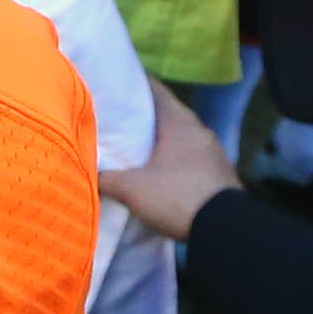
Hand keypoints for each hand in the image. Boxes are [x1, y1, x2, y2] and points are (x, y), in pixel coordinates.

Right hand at [101, 80, 239, 242]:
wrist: (224, 229)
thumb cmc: (176, 196)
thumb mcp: (132, 189)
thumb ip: (107, 177)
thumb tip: (88, 171)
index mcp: (179, 122)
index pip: (156, 90)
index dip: (135, 84)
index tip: (116, 84)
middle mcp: (199, 130)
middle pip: (168, 115)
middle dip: (145, 117)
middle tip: (119, 121)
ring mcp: (213, 152)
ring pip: (181, 138)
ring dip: (162, 141)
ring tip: (138, 148)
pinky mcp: (220, 173)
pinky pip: (192, 158)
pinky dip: (176, 160)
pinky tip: (162, 172)